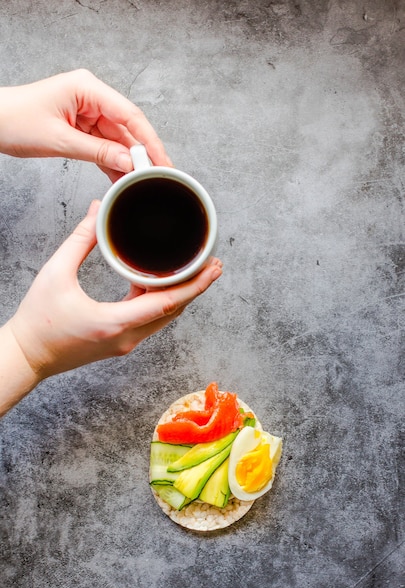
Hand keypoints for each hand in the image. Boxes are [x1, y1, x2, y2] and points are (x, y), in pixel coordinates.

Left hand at [0, 69, 170, 180]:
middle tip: (156, 176)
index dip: (149, 141)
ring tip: (139, 181)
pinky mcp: (82, 126)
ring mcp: (87, 112)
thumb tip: (128, 162)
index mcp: (87, 88)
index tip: (162, 162)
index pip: (130, 115)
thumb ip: (98, 152)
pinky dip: (112, 161)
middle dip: (141, 154)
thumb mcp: (60, 140)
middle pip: (127, 128)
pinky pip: (104, 145)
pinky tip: (121, 177)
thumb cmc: (14, 120)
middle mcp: (91, 97)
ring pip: (117, 139)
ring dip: (127, 161)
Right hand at [7, 200, 221, 379]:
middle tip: (212, 263)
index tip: (212, 269)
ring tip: (193, 270)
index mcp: (114, 322)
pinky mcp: (120, 342)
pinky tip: (155, 281)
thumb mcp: (55, 273)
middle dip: (195, 287)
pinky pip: (148, 320)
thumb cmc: (38, 321)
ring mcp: (125, 343)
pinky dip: (157, 301)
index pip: (166, 303)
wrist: (26, 356)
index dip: (194, 285)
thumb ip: (80, 240)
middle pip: (172, 311)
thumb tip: (98, 211)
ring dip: (179, 294)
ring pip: (162, 318)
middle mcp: (126, 337)